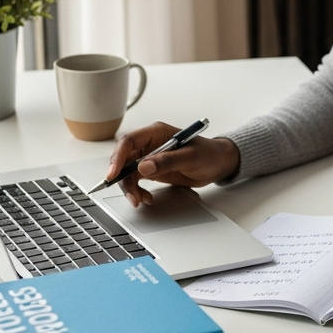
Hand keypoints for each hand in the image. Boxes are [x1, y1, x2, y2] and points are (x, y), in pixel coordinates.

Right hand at [107, 122, 240, 206]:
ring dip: (130, 188)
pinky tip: (146, 198)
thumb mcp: (190, 157)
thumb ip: (167, 161)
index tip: (113, 174)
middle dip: (121, 177)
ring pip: (128, 172)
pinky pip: (136, 180)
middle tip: (129, 194)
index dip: (118, 157)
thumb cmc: (208, 154)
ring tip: (139, 200)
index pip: (129, 141)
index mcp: (156, 132)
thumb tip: (143, 167)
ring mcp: (150, 157)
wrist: (218, 164)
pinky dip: (138, 191)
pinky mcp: (152, 170)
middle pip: (124, 158)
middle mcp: (150, 144)